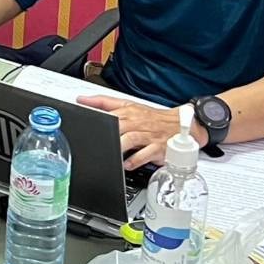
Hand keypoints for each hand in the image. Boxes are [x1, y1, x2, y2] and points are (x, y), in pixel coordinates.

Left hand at [75, 96, 203, 170]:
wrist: (181, 125)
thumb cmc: (152, 118)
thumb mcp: (129, 105)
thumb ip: (104, 103)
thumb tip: (82, 100)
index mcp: (129, 112)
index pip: (109, 112)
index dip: (96, 118)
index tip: (84, 125)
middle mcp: (137, 122)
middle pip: (118, 125)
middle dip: (107, 133)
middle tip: (96, 142)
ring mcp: (148, 135)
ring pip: (131, 139)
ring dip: (119, 147)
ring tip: (110, 154)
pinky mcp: (158, 148)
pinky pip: (146, 154)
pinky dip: (135, 160)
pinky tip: (126, 164)